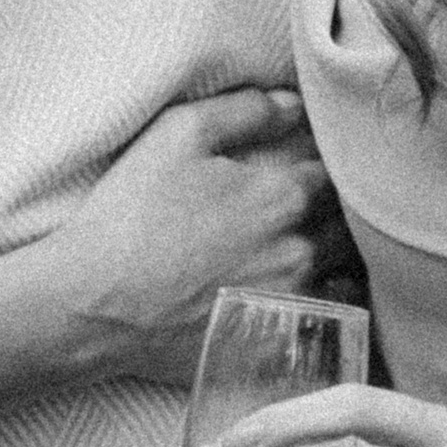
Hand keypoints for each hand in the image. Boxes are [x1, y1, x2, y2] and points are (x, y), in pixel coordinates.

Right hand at [58, 87, 333, 384]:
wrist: (96, 303)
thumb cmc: (131, 214)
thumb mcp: (177, 135)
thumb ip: (245, 110)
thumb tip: (292, 101)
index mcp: (284, 195)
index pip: (337, 167)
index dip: (328, 158)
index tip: (313, 157)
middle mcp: (302, 249)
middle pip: (351, 221)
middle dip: (344, 206)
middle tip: (324, 198)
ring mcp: (294, 302)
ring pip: (348, 270)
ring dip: (342, 252)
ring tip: (323, 242)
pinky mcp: (277, 344)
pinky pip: (332, 321)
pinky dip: (333, 301)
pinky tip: (314, 291)